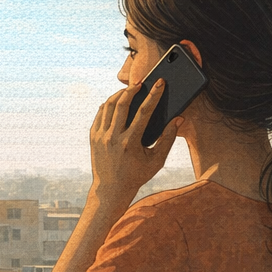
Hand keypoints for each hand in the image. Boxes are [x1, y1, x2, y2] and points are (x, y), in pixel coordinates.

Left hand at [89, 79, 180, 203]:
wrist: (111, 189)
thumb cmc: (137, 175)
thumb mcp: (156, 160)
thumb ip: (168, 139)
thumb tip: (178, 119)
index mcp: (130, 143)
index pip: (144, 112)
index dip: (154, 96)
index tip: (160, 83)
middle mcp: (113, 138)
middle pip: (122, 105)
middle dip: (133, 90)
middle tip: (141, 82)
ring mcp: (100, 137)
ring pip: (108, 106)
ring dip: (119, 95)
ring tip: (129, 89)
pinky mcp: (93, 137)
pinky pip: (100, 114)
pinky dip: (108, 104)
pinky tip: (117, 101)